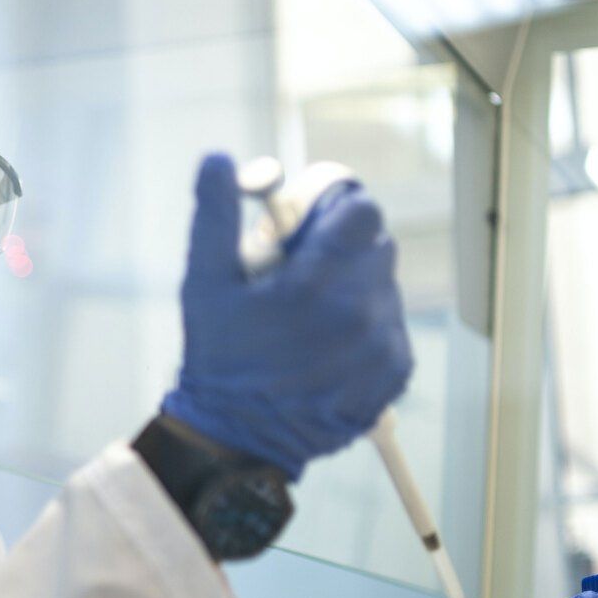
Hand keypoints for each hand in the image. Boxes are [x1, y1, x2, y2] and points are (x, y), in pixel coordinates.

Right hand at [160, 153, 412, 479]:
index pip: (361, 210)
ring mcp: (382, 346)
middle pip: (376, 244)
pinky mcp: (394, 372)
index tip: (310, 224)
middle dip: (340, 247)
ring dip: (352, 287)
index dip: (335, 207)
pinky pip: (391, 326)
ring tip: (307, 317)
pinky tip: (325, 345)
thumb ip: (214, 215)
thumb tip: (218, 160)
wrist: (237, 437)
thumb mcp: (203, 283)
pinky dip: (364, 326)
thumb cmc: (218, 358)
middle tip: (298, 273)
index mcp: (316, 283)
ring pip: (383, 285)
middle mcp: (359, 313)